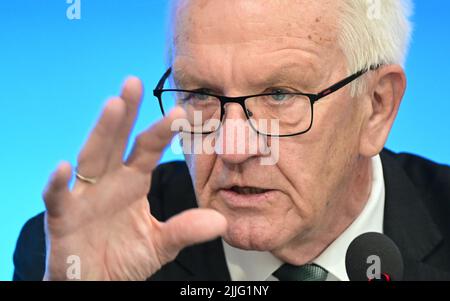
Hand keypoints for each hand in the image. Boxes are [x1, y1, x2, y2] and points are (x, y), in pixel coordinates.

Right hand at [42, 77, 226, 279]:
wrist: (96, 284)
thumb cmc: (124, 258)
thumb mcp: (160, 244)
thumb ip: (185, 230)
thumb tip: (220, 221)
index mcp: (133, 182)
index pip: (148, 149)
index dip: (162, 131)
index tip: (181, 111)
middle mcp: (109, 182)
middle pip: (116, 141)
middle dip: (126, 113)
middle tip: (134, 82)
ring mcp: (84, 196)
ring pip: (91, 158)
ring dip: (101, 133)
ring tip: (113, 106)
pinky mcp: (63, 217)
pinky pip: (58, 198)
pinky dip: (59, 184)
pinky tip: (64, 167)